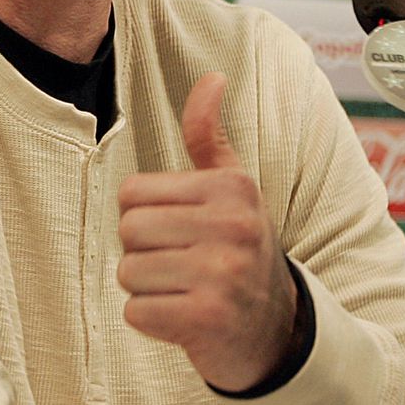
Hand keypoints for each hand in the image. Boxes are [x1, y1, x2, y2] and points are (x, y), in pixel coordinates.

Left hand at [116, 72, 299, 392]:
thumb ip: (208, 135)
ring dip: (147, 289)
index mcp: (231, 188)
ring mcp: (223, 274)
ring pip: (129, 273)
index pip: (131, 192)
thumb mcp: (232, 186)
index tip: (179, 230)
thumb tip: (212, 76)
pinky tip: (186, 316)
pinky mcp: (208, 319)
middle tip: (181, 264)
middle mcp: (233, 226)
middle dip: (143, 253)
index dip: (143, 215)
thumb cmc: (239, 247)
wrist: (276, 328)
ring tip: (184, 289)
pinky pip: (137, 313)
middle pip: (128, 231)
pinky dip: (153, 321)